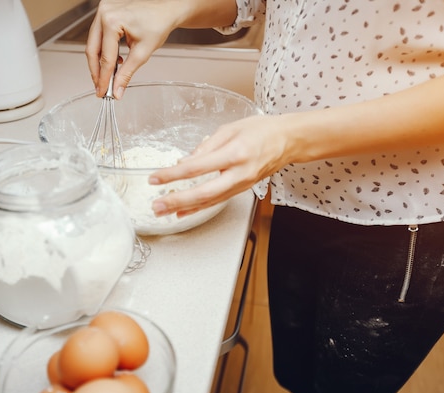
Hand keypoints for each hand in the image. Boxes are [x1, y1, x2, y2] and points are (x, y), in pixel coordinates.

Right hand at [86, 0, 178, 97]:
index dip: (103, 78)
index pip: (105, 57)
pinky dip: (104, 50)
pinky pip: (99, 36)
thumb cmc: (158, 23)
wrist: (166, 10)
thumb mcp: (142, 53)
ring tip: (106, 78)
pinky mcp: (105, 13)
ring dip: (99, 62)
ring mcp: (103, 11)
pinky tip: (114, 61)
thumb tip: (118, 90)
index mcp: (112, 21)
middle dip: (97, 72)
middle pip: (93, 50)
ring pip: (94, 43)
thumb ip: (127, 74)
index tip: (103, 92)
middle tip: (100, 88)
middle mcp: (104, 13)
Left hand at [148, 115, 289, 217]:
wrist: (288, 141)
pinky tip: (183, 212)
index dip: (173, 174)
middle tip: (156, 205)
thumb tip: (184, 162)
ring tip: (163, 211)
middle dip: (177, 201)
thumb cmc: (261, 131)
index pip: (197, 167)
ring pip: (209, 202)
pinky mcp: (242, 190)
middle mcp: (239, 173)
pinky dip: (198, 208)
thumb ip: (205, 147)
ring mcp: (241, 185)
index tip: (155, 177)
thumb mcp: (230, 129)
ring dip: (184, 208)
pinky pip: (216, 202)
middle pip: (203, 192)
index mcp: (234, 153)